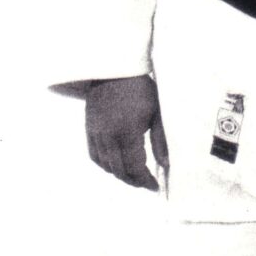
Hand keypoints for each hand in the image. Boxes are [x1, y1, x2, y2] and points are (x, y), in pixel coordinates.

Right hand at [85, 74, 168, 190]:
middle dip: (134, 181)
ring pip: (106, 166)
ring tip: (133, 175)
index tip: (155, 186)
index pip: (136, 167)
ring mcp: (96, 133)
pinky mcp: (89, 129)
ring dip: (119, 174)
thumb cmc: (141, 88)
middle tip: (145, 183)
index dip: (145, 180)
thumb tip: (166, 164)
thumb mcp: (156, 112)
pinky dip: (105, 165)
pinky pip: (94, 156)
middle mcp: (109, 137)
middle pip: (119, 171)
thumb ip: (160, 140)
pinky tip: (115, 164)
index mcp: (127, 133)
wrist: (115, 69)